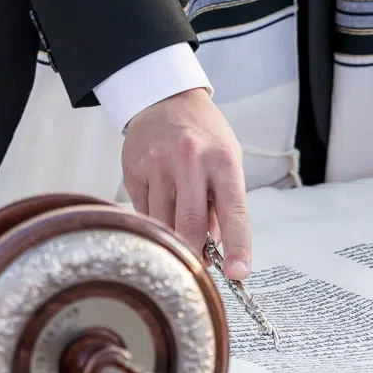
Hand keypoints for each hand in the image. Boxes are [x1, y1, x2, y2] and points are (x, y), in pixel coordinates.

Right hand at [121, 88, 251, 281]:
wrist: (165, 99)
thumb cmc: (204, 135)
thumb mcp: (226, 160)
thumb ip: (222, 204)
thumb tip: (212, 251)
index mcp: (222, 160)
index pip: (234, 211)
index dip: (238, 246)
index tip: (238, 273)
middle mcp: (190, 159)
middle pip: (191, 226)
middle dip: (195, 254)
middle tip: (200, 262)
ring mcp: (157, 164)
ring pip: (163, 226)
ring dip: (173, 235)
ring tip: (180, 217)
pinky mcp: (133, 170)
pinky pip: (144, 214)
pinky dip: (155, 218)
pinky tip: (161, 196)